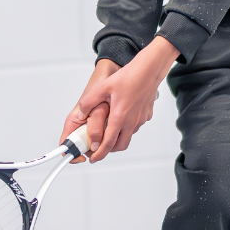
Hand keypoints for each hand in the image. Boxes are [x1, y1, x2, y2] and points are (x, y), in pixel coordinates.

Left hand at [60, 36, 179, 162]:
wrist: (149, 70)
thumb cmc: (129, 76)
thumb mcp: (103, 87)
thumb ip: (88, 102)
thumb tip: (80, 114)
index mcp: (119, 117)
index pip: (108, 143)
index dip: (99, 154)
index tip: (93, 158)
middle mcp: (131, 122)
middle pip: (120, 146)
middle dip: (108, 150)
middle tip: (99, 149)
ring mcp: (140, 119)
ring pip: (128, 137)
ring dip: (118, 139)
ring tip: (108, 134)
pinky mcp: (146, 115)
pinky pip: (135, 127)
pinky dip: (127, 128)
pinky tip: (121, 119)